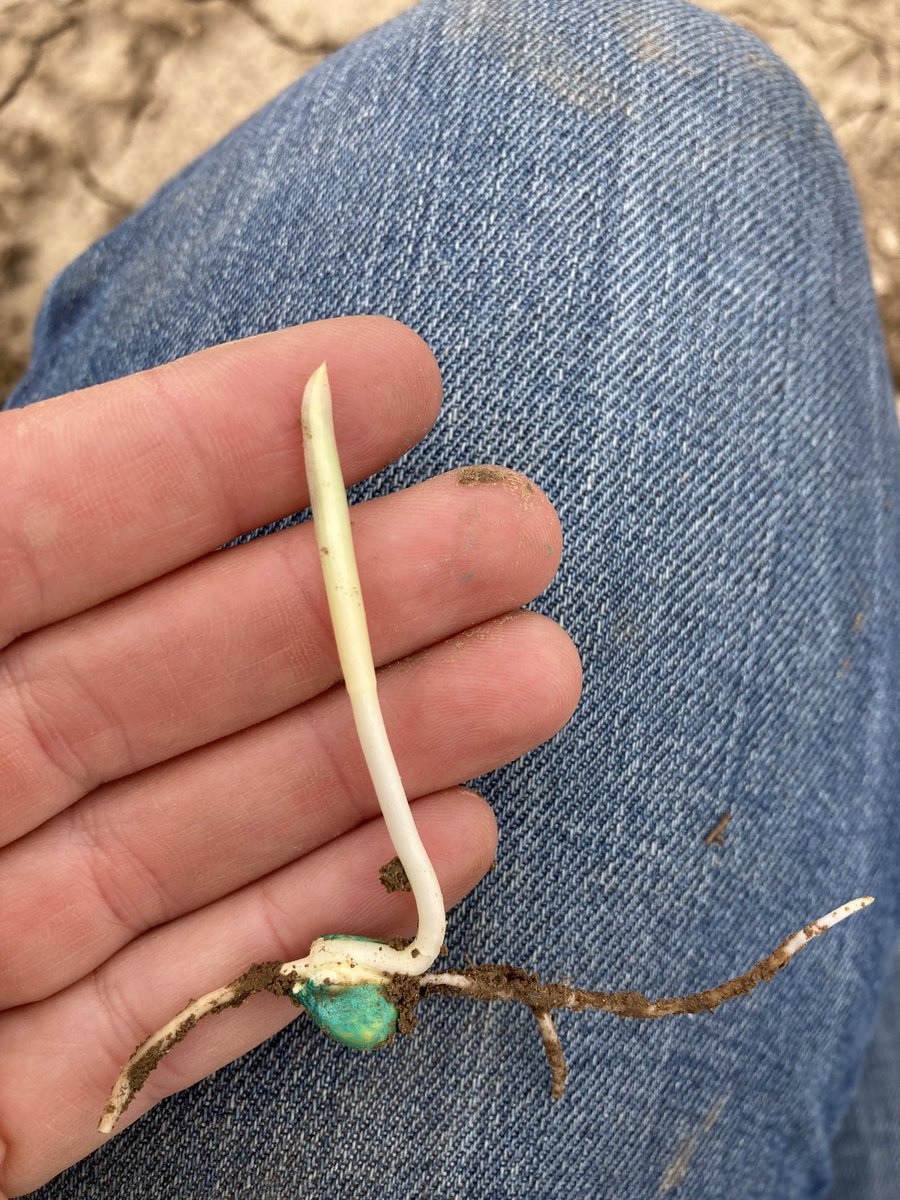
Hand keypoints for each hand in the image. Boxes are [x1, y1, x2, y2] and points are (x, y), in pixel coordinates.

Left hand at [0, 317, 580, 1195]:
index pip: (52, 518)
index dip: (224, 443)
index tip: (393, 379)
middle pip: (169, 671)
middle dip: (361, 598)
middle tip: (522, 535)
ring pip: (206, 830)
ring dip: (383, 758)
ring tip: (538, 680)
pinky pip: (177, 1000)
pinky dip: (312, 925)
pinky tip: (442, 846)